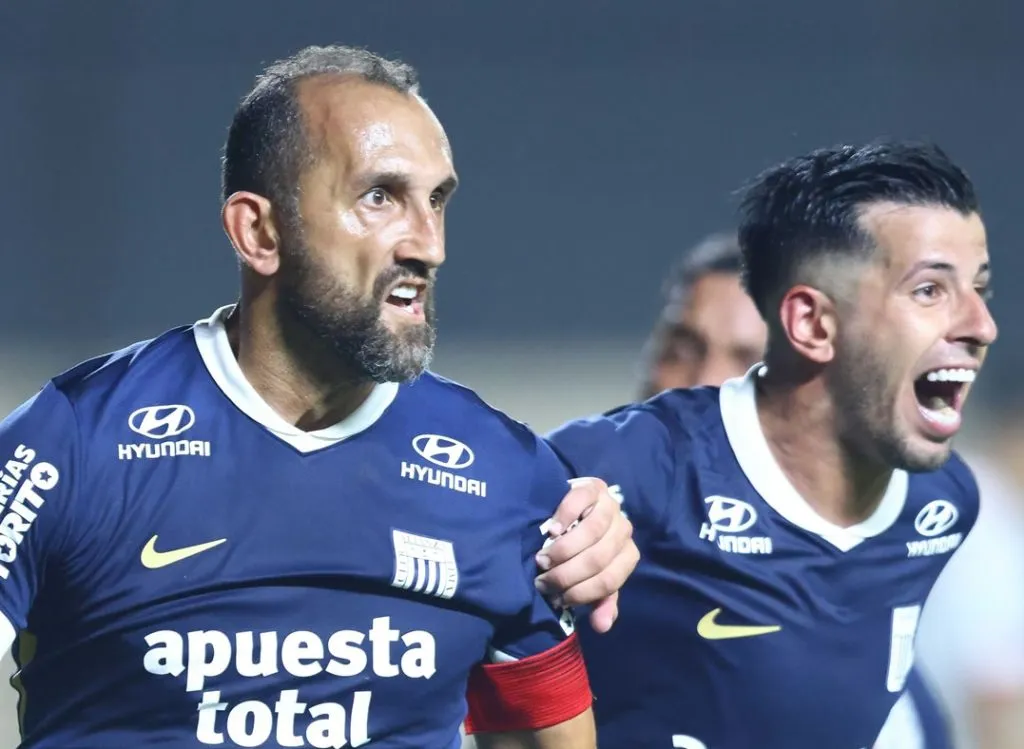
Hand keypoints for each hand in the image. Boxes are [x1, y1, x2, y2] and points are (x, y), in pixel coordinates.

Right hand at [535, 477, 638, 632]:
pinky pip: (579, 502)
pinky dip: (564, 518)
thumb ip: (597, 599)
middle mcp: (624, 529)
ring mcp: (610, 506)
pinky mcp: (593, 486)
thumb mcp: (590, 576)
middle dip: (567, 574)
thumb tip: (601, 626)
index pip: (610, 581)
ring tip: (543, 559)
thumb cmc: (581, 549)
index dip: (582, 593)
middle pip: (598, 558)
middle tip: (543, 580)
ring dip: (563, 550)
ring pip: (591, 532)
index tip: (557, 597)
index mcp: (628, 555)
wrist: (573, 511)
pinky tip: (551, 530)